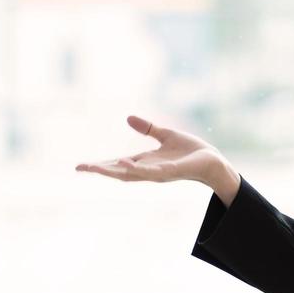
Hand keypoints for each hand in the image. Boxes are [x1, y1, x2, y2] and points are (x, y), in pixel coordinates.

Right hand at [76, 116, 239, 203]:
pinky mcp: (172, 171)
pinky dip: (138, 169)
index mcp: (146, 162)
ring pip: (131, 174)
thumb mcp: (166, 135)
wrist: (213, 162)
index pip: (118, 164)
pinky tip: (126, 163)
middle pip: (119, 172)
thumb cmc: (191, 152)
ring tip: (96, 168)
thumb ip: (148, 128)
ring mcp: (159, 173)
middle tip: (80, 168)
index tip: (82, 166)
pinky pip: (152, 171)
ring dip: (113, 171)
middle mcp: (149, 170)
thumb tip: (128, 118)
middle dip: (100, 170)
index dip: (100, 165)